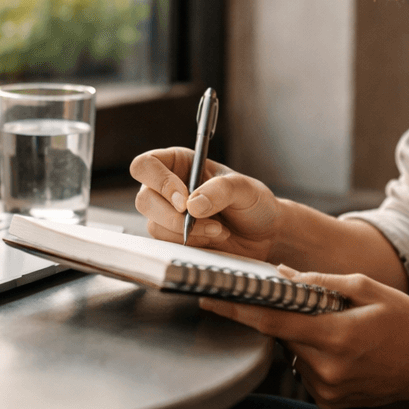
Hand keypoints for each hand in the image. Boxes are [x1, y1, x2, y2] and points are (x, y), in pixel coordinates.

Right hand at [128, 147, 283, 260]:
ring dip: (187, 232)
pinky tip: (213, 239)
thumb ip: (220, 190)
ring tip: (218, 229)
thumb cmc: (253, 203)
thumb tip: (192, 205)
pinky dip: (192, 244)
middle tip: (199, 219)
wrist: (264, 235)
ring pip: (154, 226)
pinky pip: (168, 245)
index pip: (146, 165)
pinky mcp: (174, 239)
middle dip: (171, 215)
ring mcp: (168, 215)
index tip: (183, 199)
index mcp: (178, 163)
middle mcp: (167, 188)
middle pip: (144, 199)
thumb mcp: (244, 188)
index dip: (158, 181)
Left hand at [200, 266, 408, 408]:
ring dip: (300, 336)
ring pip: (291, 353)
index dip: (237, 310)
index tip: (208, 299)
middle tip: (297, 302)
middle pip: (280, 336)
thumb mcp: (367, 288)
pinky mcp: (328, 401)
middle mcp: (327, 368)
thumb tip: (281, 275)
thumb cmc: (402, 321)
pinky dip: (311, 354)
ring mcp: (327, 389)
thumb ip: (321, 283)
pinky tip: (340, 349)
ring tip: (335, 328)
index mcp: (336, 336)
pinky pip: (304, 370)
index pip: (272, 323)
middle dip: (280, 316)